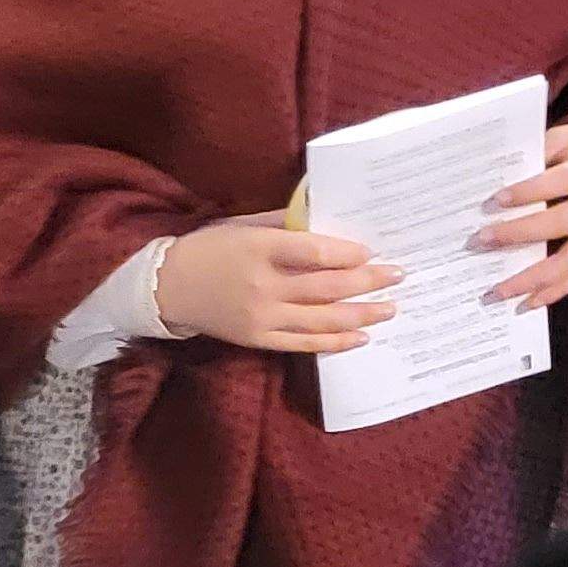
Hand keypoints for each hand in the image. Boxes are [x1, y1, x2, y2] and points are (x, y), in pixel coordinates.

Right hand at [153, 215, 404, 354]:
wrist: (170, 287)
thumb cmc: (210, 248)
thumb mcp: (244, 225)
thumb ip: (286, 224)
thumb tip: (329, 222)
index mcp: (259, 249)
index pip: (314, 253)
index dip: (348, 254)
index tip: (373, 252)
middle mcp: (263, 286)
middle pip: (327, 288)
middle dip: (368, 282)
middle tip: (397, 276)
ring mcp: (262, 317)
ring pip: (323, 320)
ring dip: (361, 315)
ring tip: (389, 308)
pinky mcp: (259, 340)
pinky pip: (305, 344)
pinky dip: (336, 342)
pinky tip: (361, 337)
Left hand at [483, 121, 567, 308]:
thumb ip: (544, 152)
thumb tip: (498, 175)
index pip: (562, 180)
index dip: (530, 191)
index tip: (494, 201)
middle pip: (563, 224)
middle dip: (519, 235)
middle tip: (480, 242)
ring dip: (532, 279)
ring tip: (497, 291)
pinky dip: (554, 291)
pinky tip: (526, 302)